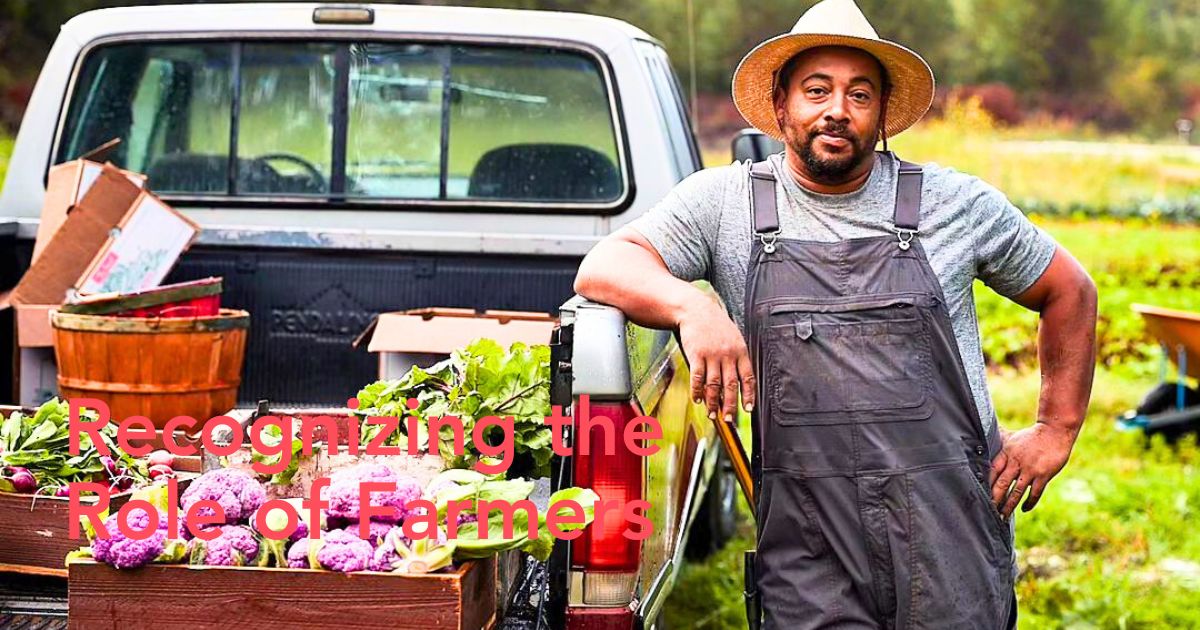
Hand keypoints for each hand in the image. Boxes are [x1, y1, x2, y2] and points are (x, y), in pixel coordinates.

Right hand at [676, 295, 754, 423]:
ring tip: (712, 414)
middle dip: (730, 405)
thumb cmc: (715, 325)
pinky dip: (697, 391)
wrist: (696, 309)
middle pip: (731, 385)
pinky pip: (697, 377)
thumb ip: (736, 357)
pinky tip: (697, 399)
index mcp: (740, 351)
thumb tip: (737, 381)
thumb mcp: (733, 337)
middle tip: (728, 419)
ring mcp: (712, 355)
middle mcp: (728, 354)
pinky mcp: (696, 354)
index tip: (748, 409)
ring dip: (712, 402)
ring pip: (714, 384)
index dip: (748, 395)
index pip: (747, 378)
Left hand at [990, 422, 1077, 517]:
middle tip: (988, 511)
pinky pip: (1035, 493)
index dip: (986, 483)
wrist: (1055, 431)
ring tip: (1002, 516)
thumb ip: (1000, 440)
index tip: (980, 494)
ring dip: (1009, 505)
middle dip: (994, 499)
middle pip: (1002, 484)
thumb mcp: (1013, 436)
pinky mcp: (1043, 475)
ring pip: (1016, 492)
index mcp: (1007, 453)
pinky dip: (1029, 502)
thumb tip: (984, 432)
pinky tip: (1023, 509)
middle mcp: (1017, 462)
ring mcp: (1031, 470)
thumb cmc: (1032, 435)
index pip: (992, 471)